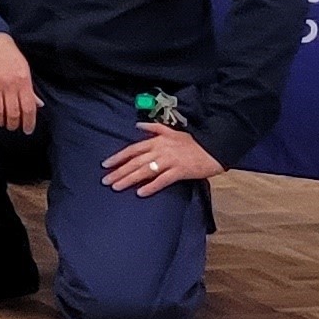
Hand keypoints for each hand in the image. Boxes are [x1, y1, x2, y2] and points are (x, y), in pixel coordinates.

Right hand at [0, 33, 39, 133]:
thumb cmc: (10, 54)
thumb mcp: (24, 69)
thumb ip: (30, 89)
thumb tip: (38, 105)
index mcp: (23, 81)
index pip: (29, 108)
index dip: (29, 122)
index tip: (28, 130)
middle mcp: (9, 83)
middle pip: (12, 112)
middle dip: (13, 124)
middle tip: (12, 127)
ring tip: (0, 122)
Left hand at [103, 125, 221, 197]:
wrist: (214, 148)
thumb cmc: (193, 142)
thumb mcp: (172, 131)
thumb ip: (154, 128)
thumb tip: (138, 124)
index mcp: (157, 140)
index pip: (133, 149)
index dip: (118, 157)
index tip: (105, 164)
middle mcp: (160, 150)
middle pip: (135, 162)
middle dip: (119, 171)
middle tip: (105, 181)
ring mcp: (170, 160)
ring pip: (145, 171)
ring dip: (129, 179)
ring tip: (116, 187)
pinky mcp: (180, 171)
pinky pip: (162, 180)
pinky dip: (151, 186)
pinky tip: (140, 193)